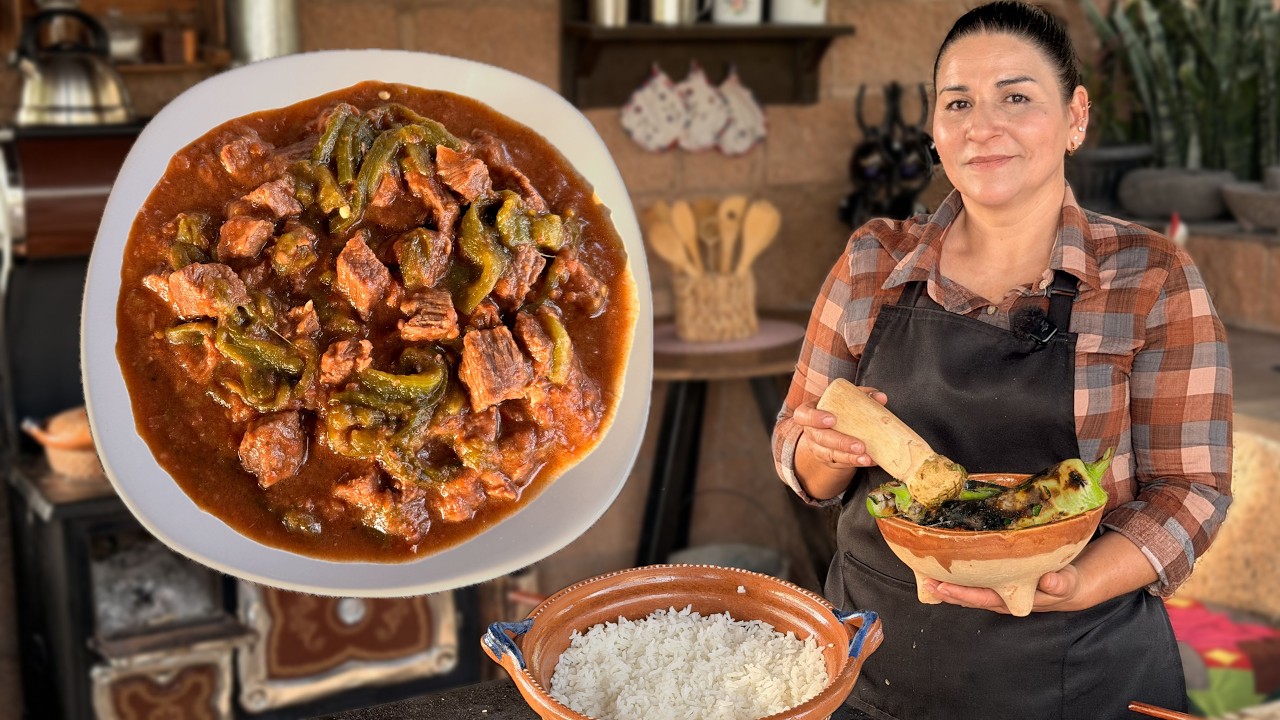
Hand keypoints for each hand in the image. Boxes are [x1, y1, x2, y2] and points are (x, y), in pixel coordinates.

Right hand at [793, 387, 886, 469]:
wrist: (830, 427)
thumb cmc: (836, 409)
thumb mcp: (843, 398)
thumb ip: (861, 394)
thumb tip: (880, 397)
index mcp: (808, 412)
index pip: (803, 415)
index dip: (815, 418)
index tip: (832, 419)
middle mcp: (811, 432)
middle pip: (821, 438)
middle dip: (841, 443)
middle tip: (860, 445)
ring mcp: (818, 448)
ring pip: (830, 454)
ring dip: (850, 457)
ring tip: (867, 458)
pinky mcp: (828, 460)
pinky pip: (840, 463)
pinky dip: (856, 462)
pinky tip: (870, 460)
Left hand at [923, 565, 1084, 613]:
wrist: (1063, 586)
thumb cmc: (1063, 582)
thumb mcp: (1066, 583)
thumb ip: (1060, 583)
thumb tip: (1050, 581)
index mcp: (1015, 600)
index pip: (984, 598)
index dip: (964, 594)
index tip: (945, 588)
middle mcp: (1000, 599)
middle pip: (969, 598)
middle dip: (947, 592)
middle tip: (927, 582)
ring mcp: (995, 592)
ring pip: (967, 591)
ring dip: (947, 585)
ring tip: (925, 576)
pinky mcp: (993, 582)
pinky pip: (971, 581)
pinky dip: (956, 576)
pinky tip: (939, 567)